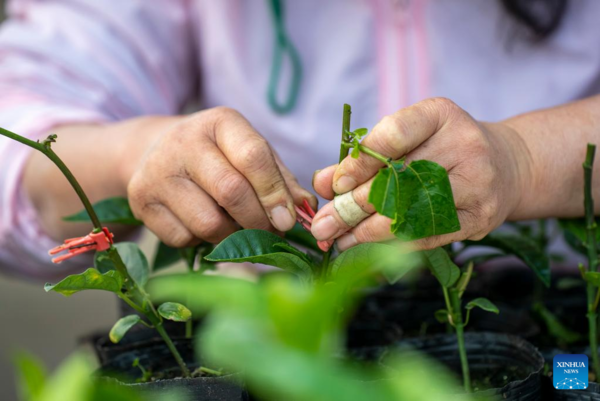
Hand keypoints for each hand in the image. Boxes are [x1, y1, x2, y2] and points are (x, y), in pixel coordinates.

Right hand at [123, 107, 314, 246]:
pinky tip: (205, 225)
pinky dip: (202, 241)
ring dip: (232, 236)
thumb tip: (306, 209)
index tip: (287, 220)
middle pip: (231, 192)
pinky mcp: (141, 201)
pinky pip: (184, 238)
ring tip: (238, 227)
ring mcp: (157, 171)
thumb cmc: (217, 155)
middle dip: (258, 221)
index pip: (254, 157)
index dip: (274, 193)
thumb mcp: (251, 154)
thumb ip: (281, 180)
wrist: (155, 151)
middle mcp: (184, 141)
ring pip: (208, 223)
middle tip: (270, 232)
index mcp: (220, 122)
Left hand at [311, 98, 532, 250]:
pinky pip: (429, 235)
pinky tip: (366, 248)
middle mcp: (464, 144)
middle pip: (399, 180)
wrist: (506, 166)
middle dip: (353, 206)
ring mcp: (477, 183)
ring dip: (368, 231)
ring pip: (412, 212)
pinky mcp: (480, 217)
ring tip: (339, 241)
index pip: (395, 134)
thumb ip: (364, 158)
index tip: (334, 185)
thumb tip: (321, 183)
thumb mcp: (408, 140)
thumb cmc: (443, 149)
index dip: (360, 162)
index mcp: (440, 115)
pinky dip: (393, 245)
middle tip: (324, 225)